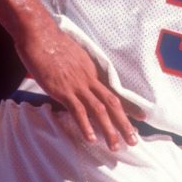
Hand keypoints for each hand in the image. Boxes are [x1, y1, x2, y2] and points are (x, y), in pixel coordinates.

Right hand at [15, 25, 139, 148]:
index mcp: (92, 72)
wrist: (39, 35)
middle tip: (134, 141)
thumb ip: (76, 71)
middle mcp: (90, 79)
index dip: (129, 106)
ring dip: (109, 129)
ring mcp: (77, 85)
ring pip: (99, 110)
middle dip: (124, 124)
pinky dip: (85, 125)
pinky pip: (77, 110)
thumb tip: (75, 80)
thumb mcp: (71, 58)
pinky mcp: (62, 89)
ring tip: (115, 147)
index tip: (141, 117)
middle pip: (113, 104)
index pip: (114, 92)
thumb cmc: (51, 44)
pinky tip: (91, 138)